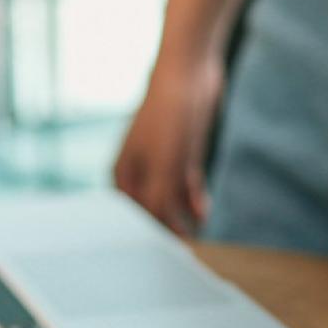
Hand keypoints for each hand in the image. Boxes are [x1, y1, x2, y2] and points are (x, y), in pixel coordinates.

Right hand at [113, 55, 224, 235]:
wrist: (189, 71)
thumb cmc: (169, 115)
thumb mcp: (166, 166)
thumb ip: (161, 202)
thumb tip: (165, 233)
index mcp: (124, 174)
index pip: (135, 217)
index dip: (151, 236)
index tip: (168, 256)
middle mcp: (139, 170)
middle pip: (152, 210)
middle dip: (168, 228)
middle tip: (187, 251)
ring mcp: (161, 161)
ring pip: (171, 199)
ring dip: (183, 217)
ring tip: (199, 235)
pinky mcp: (182, 153)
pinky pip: (186, 185)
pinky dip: (194, 200)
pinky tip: (203, 212)